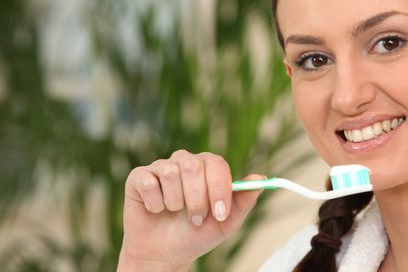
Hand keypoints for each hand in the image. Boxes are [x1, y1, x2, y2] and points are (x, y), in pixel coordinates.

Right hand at [117, 150, 264, 271]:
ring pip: (170, 174)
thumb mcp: (226, 222)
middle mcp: (185, 162)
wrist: (165, 254)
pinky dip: (155, 203)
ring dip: (175, 204)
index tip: (219, 214)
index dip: (218, 188)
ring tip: (174, 214)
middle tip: (195, 219)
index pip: (216, 164)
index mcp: (208, 167)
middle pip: (193, 167)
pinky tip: (156, 209)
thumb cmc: (197, 234)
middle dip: (196, 200)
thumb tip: (262, 179)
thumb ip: (244, 200)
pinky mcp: (138, 177)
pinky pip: (148, 182)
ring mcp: (161, 167)